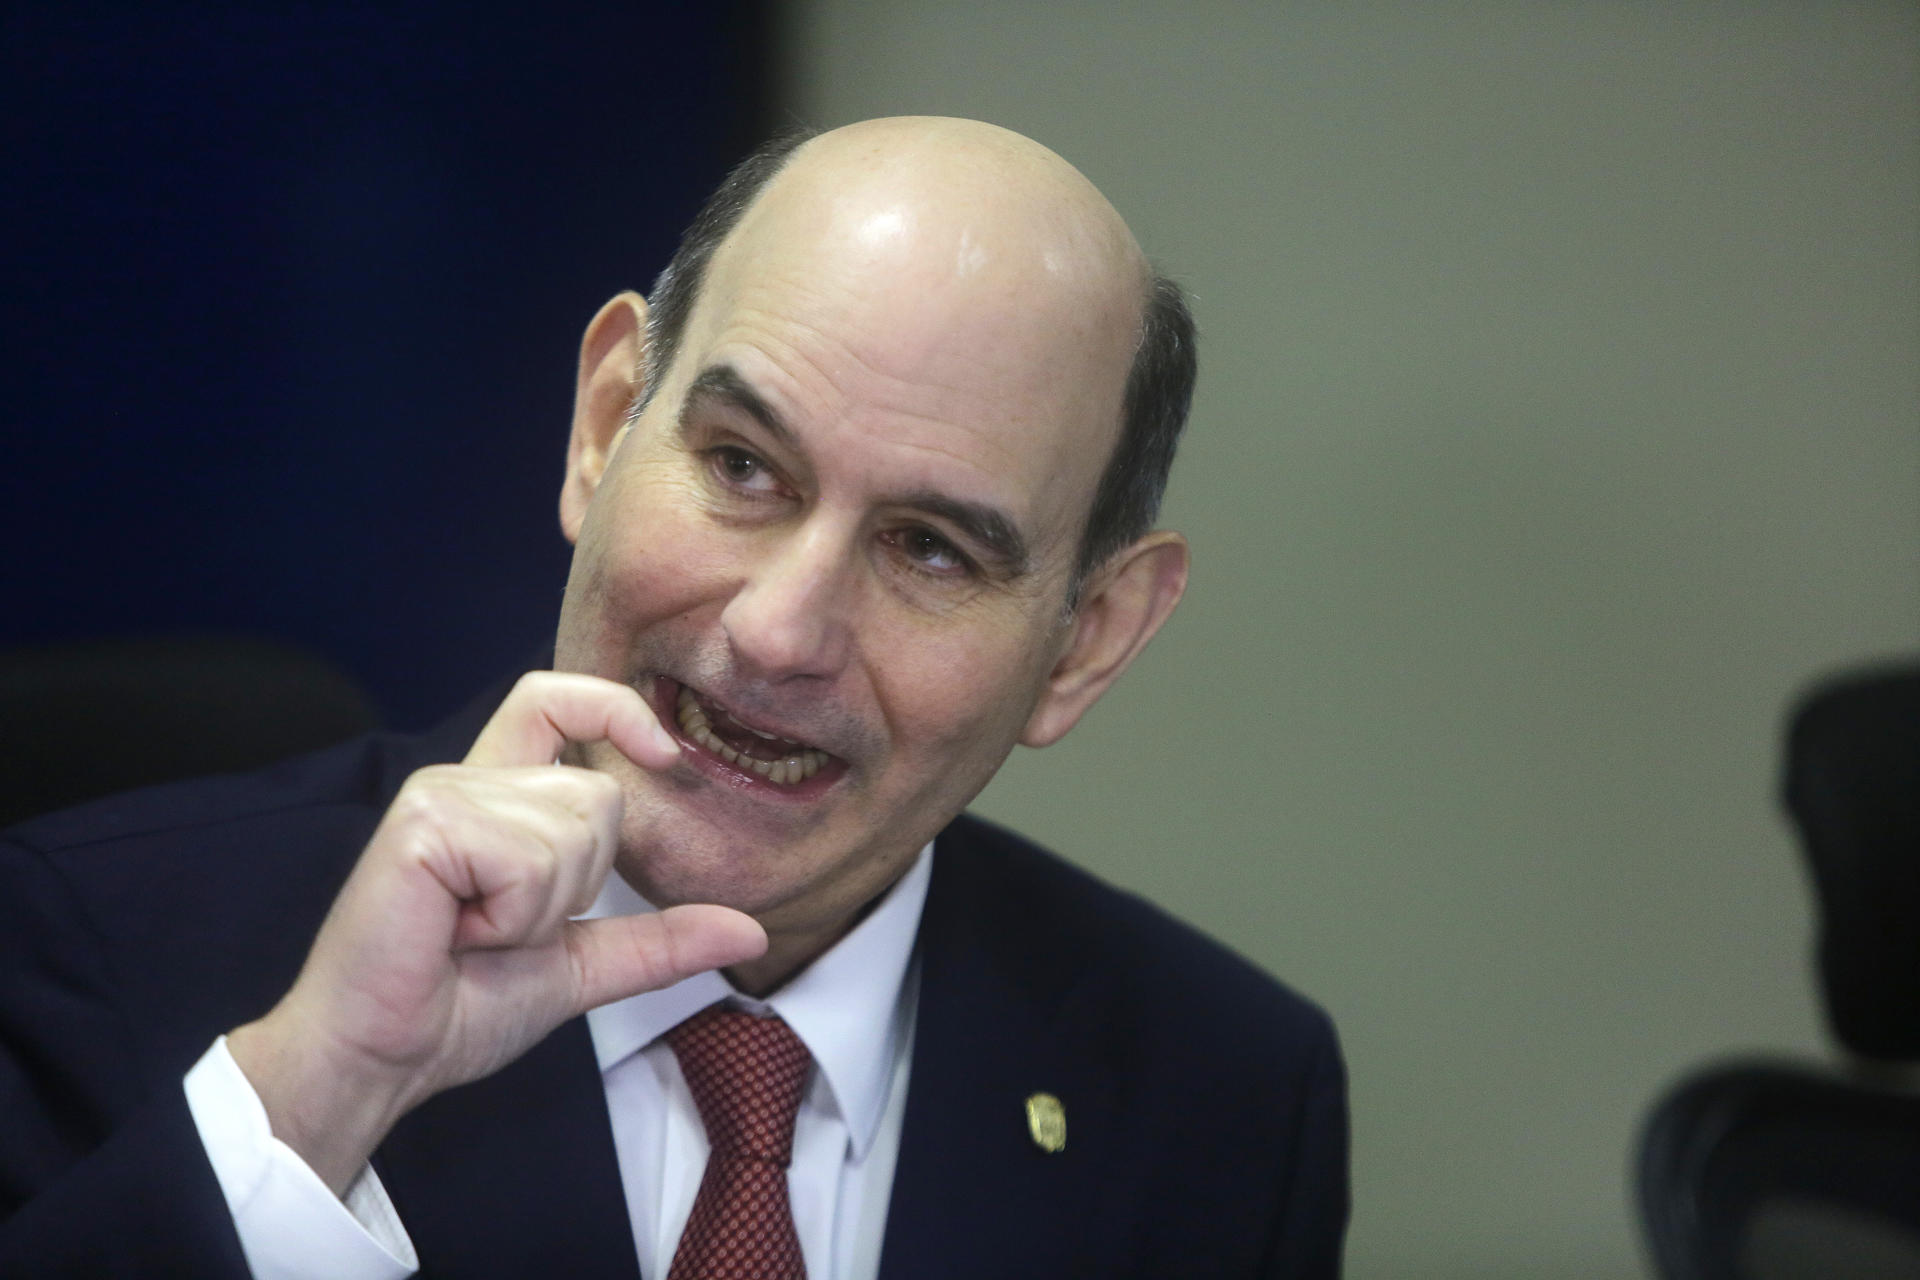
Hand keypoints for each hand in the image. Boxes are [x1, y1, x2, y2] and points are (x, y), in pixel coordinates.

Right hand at [227, 671, 765, 1193]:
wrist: (381, 1059)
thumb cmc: (456, 1008)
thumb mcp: (578, 967)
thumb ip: (657, 942)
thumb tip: (750, 934)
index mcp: (495, 799)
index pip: (555, 700)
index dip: (615, 707)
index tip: (664, 753)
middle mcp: (466, 780)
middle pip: (597, 794)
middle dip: (579, 884)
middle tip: (500, 929)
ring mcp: (442, 794)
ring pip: (572, 829)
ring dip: (540, 911)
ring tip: (473, 934)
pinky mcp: (424, 823)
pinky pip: (531, 859)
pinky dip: (512, 918)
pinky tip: (455, 935)